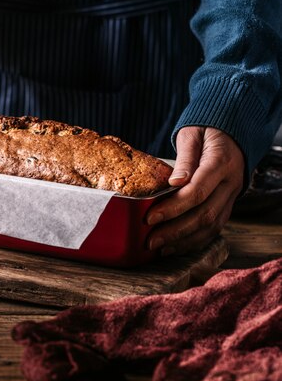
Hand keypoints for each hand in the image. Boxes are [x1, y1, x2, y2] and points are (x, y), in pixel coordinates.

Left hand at [146, 126, 244, 255]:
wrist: (231, 134)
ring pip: (212, 225)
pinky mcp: (228, 205)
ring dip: (184, 240)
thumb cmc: (206, 132)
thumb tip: (175, 181)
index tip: (150, 217)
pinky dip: (195, 241)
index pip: (197, 191)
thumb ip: (185, 158)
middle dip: (175, 230)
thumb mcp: (192, 136)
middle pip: (205, 213)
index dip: (173, 207)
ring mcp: (231, 196)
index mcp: (221, 163)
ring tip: (159, 248)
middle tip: (150, 240)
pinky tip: (174, 247)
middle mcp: (230, 183)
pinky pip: (215, 228)